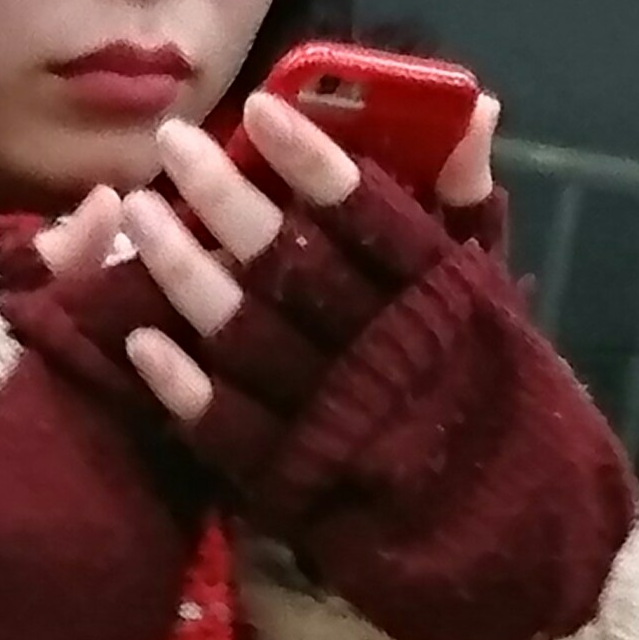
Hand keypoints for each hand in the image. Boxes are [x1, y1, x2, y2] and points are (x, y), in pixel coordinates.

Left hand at [28, 99, 638, 639]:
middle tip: (171, 144)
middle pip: (294, 265)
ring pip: (249, 339)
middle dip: (226, 198)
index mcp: (440, 303)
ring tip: (136, 216)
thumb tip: (474, 107)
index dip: (312, 158)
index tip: (258, 108)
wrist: (502, 532)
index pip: (371, 214)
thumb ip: (469, 204)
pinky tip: (138, 342)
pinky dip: (184, 389)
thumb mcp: (490, 296)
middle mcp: (385, 356)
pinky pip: (230, 431)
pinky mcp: (297, 483)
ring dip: (184, 276)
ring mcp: (336, 423)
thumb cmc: (492, 394)